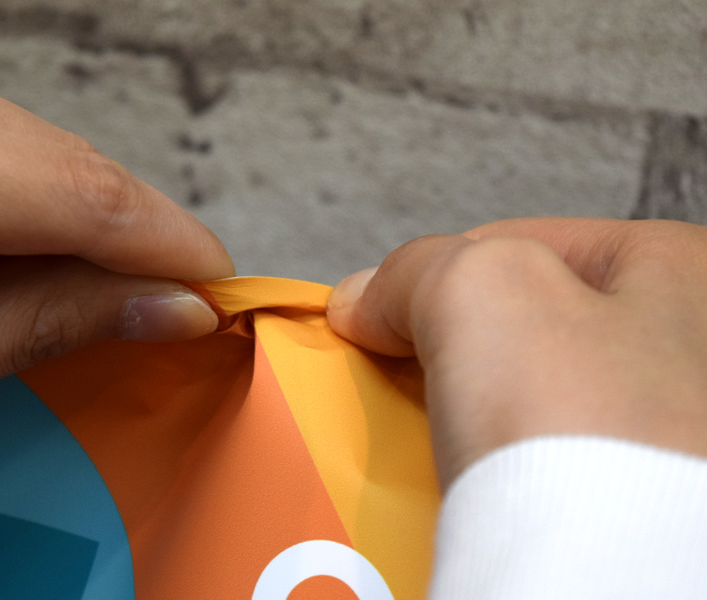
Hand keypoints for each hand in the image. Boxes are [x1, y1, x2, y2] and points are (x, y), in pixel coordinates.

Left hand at [0, 1, 233, 459]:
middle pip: (49, 152)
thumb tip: (153, 307)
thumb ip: (15, 334)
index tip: (217, 288)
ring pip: (2, 131)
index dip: (168, 243)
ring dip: (47, 217)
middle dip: (116, 237)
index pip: (77, 191)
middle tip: (148, 308)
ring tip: (34, 294)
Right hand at [328, 218, 706, 489]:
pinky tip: (468, 490)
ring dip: (470, 417)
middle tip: (397, 380)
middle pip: (532, 327)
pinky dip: (500, 472)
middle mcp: (692, 355)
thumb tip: (365, 299)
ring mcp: (674, 436)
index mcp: (685, 274)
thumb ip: (416, 268)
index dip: (437, 275)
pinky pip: (553, 468)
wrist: (614, 580)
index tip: (380, 317)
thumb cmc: (582, 425)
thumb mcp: (480, 290)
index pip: (527, 244)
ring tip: (423, 442)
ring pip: (537, 402)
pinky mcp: (646, 506)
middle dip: (451, 352)